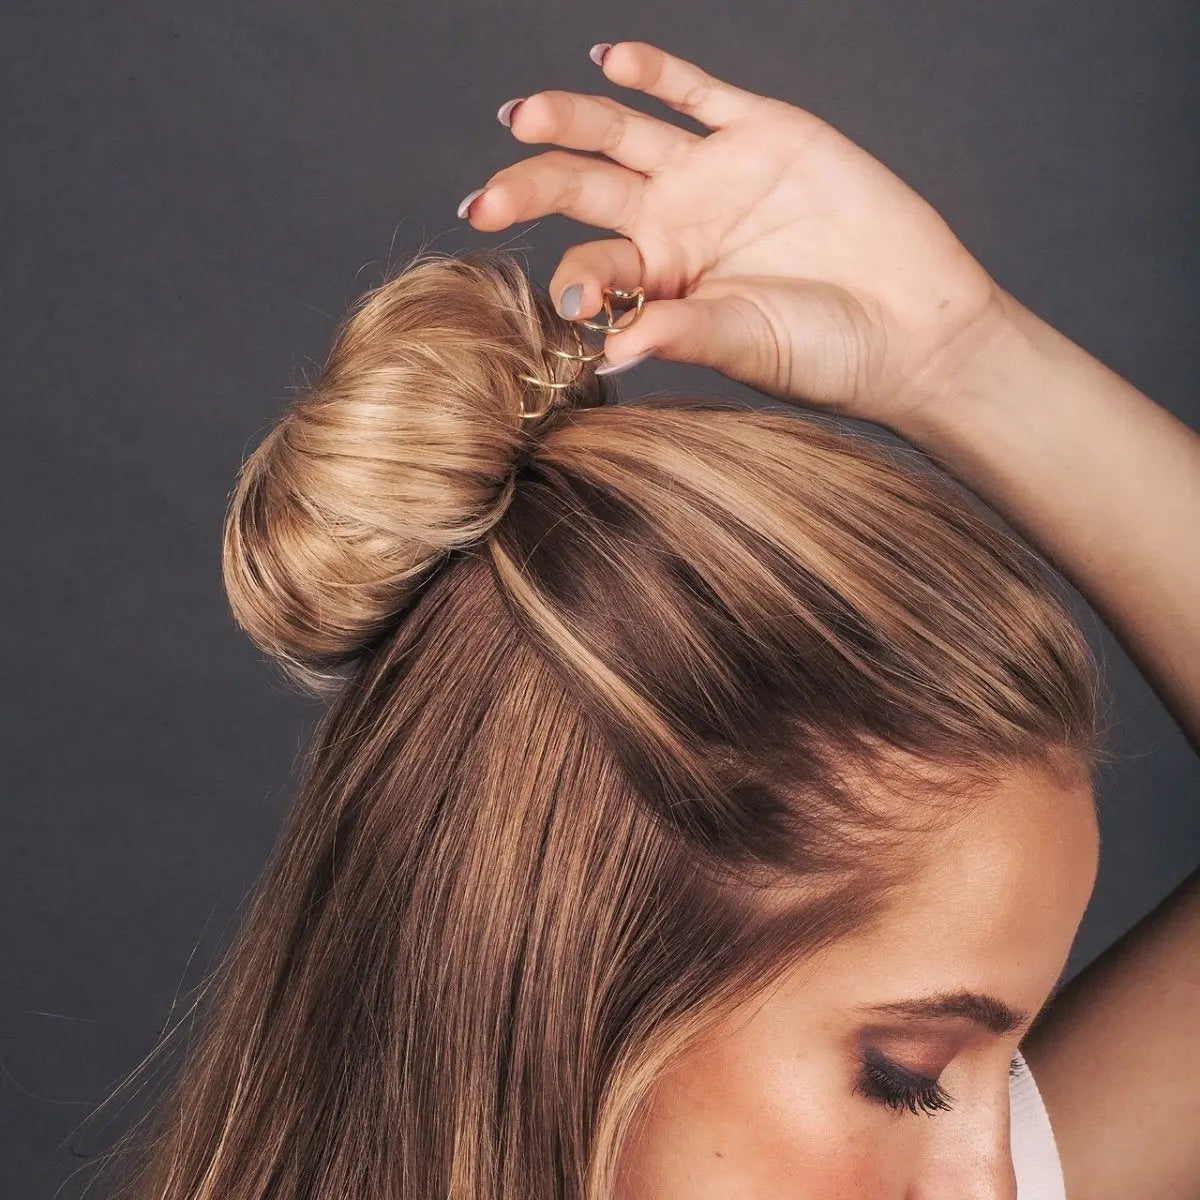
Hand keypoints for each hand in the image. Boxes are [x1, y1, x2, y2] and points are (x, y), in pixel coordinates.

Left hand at [462, 40, 1009, 429]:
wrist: (914, 324)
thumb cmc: (828, 351)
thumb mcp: (749, 345)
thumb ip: (683, 333)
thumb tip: (611, 351)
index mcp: (661, 281)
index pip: (595, 264)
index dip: (573, 275)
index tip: (570, 299)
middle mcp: (674, 224)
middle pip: (585, 191)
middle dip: (532, 189)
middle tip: (485, 201)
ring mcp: (712, 174)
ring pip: (622, 134)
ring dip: (571, 119)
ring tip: (523, 117)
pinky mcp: (762, 131)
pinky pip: (696, 91)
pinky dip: (655, 71)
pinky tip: (609, 60)